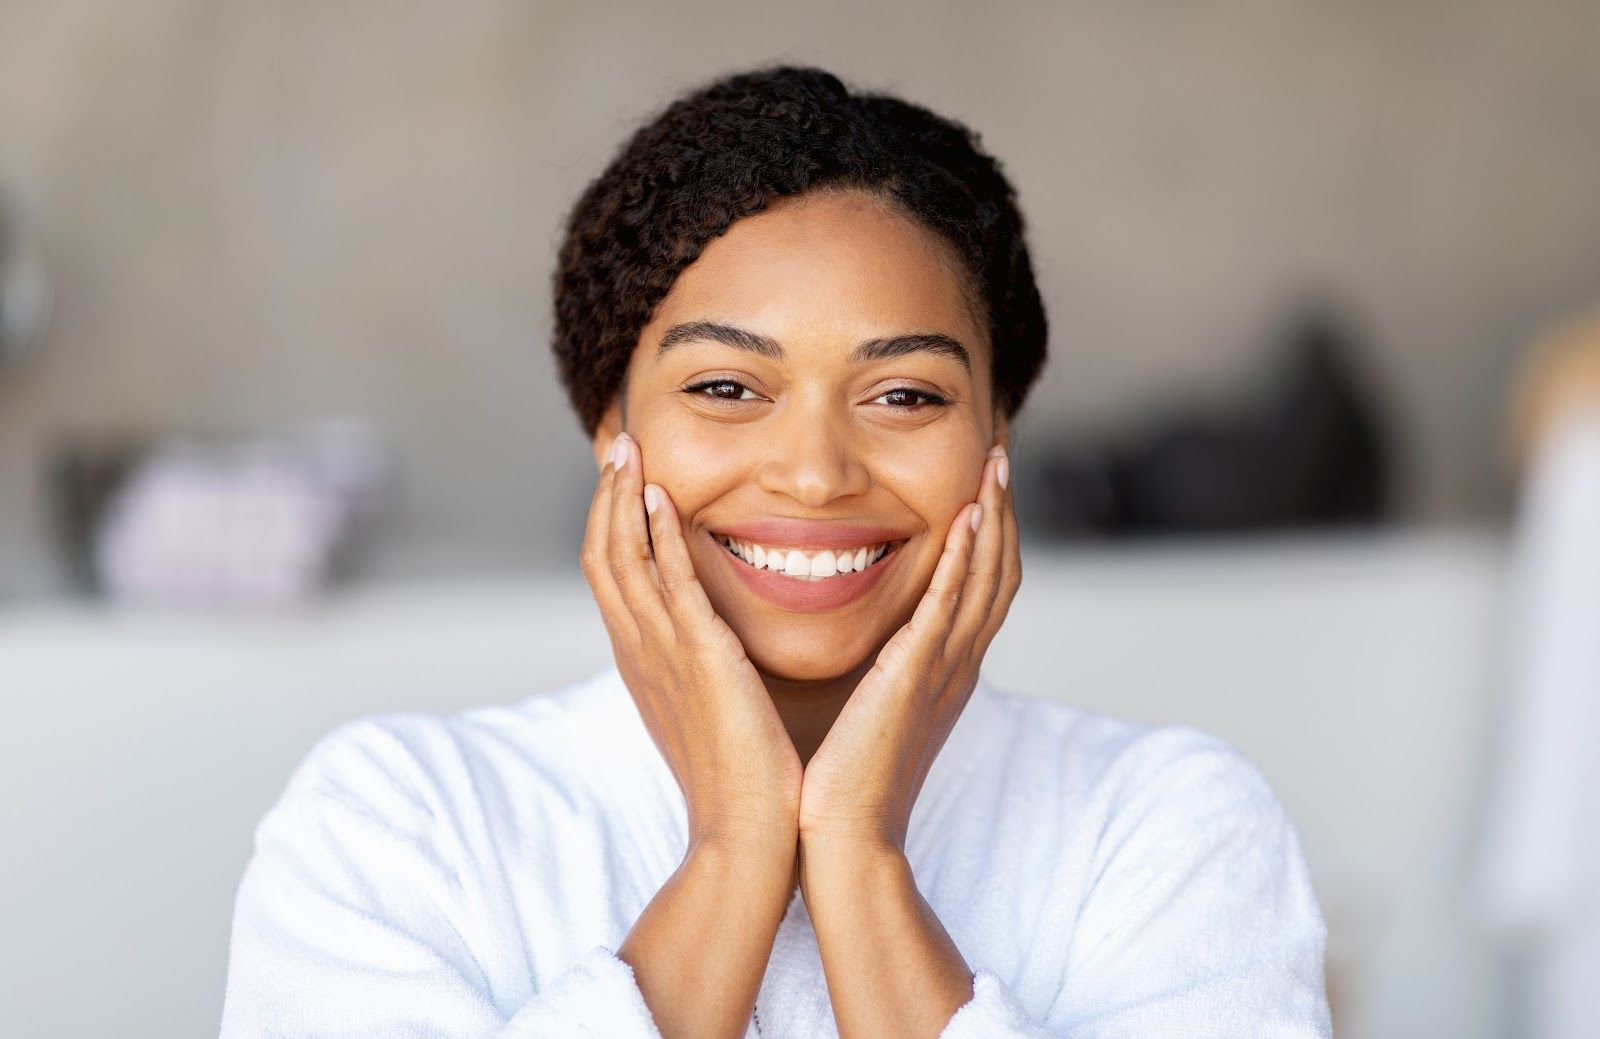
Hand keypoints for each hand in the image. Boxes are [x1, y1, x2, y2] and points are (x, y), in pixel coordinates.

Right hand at [582, 432, 803, 852]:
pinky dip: (658, 540)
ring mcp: (663, 653)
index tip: (624, 479)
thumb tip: (708, 641)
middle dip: (607, 497)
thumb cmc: (737, 778)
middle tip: (617, 445)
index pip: (611, 574)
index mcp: (641, 660)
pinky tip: (662, 500)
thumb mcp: (705, 708)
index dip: (612, 522)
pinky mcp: (699, 658)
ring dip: (623, 500)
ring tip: (629, 451)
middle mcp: (640, 651)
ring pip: (623, 560)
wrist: (744, 830)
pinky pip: (669, 586)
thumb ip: (699, 667)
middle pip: (602, 554)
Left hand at [797, 445, 1019, 849]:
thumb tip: (864, 639)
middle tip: (1001, 452)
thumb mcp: (869, 709)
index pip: (979, 586)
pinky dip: (961, 560)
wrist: (842, 837)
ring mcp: (942, 672)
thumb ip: (876, 668)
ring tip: (995, 463)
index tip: (982, 481)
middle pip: (997, 572)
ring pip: (984, 580)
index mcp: (943, 671)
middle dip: (1002, 511)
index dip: (988, 532)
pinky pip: (947, 608)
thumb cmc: (842, 781)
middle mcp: (955, 666)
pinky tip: (964, 518)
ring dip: (992, 518)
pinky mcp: (916, 679)